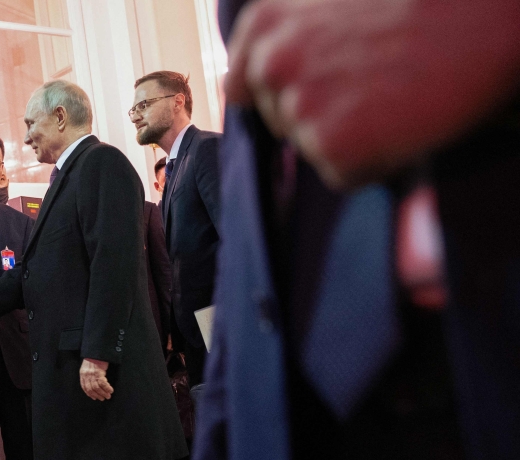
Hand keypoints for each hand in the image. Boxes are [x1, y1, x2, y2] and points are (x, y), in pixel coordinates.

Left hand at [79, 358, 113, 400]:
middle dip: (97, 395)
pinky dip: (107, 388)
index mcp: (82, 374)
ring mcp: (92, 374)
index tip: (94, 398)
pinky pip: (103, 383)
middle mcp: (86, 375)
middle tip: (103, 398)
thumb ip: (88, 374)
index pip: (84, 387)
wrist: (97, 350)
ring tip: (108, 396)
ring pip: (97, 387)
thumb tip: (93, 383)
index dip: (89, 394)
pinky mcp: (98, 372)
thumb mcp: (87, 366)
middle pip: (91, 389)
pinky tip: (111, 390)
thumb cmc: (94, 358)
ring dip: (103, 393)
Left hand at [225, 0, 519, 187]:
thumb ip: (294, 37)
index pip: (241, 86)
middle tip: (376, 84)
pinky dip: (372, 163)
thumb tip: (247, 87)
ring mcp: (299, 109)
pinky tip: (402, 123)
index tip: (314, 93)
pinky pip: (342, 174)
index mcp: (265, 23)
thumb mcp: (336, 1)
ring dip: (348, 137)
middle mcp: (271, 65)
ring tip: (394, 96)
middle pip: (280, 121)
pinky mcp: (332, 148)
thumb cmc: (422, 2)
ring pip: (310, 149)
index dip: (282, 95)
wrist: (485, 13)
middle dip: (320, 114)